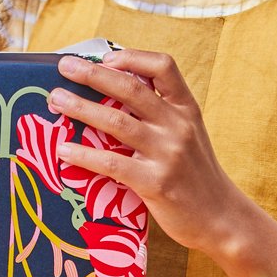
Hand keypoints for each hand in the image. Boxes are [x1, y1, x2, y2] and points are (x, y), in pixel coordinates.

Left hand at [49, 49, 245, 258]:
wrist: (221, 219)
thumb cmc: (196, 176)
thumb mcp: (188, 136)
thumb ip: (160, 116)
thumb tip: (111, 99)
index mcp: (186, 109)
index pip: (164, 67)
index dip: (132, 57)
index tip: (104, 58)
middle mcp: (178, 125)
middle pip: (130, 88)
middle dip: (92, 73)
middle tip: (63, 65)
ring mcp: (168, 153)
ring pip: (116, 121)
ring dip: (80, 107)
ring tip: (55, 100)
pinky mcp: (155, 183)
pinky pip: (111, 163)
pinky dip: (83, 155)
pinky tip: (63, 150)